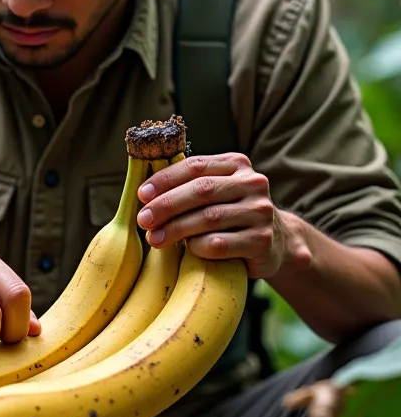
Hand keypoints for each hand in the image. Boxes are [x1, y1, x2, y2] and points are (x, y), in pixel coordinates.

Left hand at [136, 153, 288, 279]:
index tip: (141, 194)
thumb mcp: (218, 193)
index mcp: (237, 165)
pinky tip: (187, 252)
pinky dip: (199, 247)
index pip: (195, 166)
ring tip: (155, 239)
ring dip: (177, 229)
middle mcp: (253, 183)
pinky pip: (221, 244)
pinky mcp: (263, 241)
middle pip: (202, 190)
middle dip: (167, 205)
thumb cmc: (232, 216)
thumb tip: (145, 194)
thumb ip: (190, 186)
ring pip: (210, 217)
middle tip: (144, 220)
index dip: (165, 179)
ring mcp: (261, 212)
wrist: (276, 243)